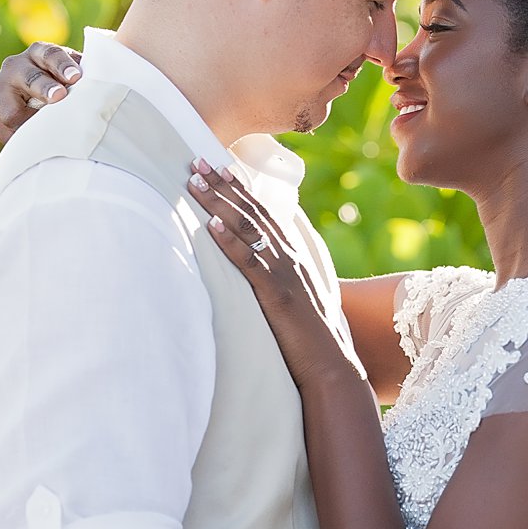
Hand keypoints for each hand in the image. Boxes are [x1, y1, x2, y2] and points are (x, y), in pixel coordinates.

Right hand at [0, 42, 81, 142]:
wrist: (36, 101)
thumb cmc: (65, 89)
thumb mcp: (74, 80)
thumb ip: (83, 82)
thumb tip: (97, 91)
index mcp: (39, 52)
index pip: (51, 54)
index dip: (63, 65)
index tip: (76, 78)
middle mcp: (15, 65)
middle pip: (29, 78)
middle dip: (44, 88)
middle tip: (60, 97)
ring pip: (10, 109)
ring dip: (27, 121)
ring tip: (41, 131)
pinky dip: (11, 135)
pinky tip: (26, 140)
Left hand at [188, 161, 361, 387]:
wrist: (332, 368)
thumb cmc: (313, 340)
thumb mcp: (299, 300)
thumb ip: (283, 280)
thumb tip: (263, 270)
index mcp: (295, 257)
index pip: (265, 213)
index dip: (241, 188)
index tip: (219, 166)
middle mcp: (291, 257)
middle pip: (252, 211)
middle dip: (223, 184)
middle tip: (196, 160)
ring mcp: (285, 274)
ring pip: (248, 228)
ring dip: (219, 202)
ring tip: (194, 181)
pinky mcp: (276, 294)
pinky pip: (249, 262)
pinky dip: (230, 241)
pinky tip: (211, 225)